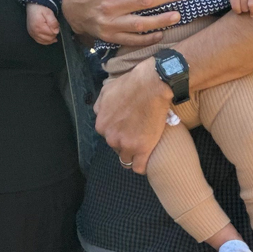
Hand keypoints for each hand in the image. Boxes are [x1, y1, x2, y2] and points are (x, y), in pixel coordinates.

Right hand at [26, 3, 59, 43]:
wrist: (32, 6)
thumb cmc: (41, 8)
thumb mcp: (49, 12)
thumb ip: (53, 22)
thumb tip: (56, 31)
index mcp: (39, 26)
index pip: (51, 34)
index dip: (56, 30)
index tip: (56, 25)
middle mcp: (34, 31)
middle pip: (48, 39)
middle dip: (54, 35)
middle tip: (54, 28)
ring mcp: (32, 33)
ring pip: (44, 41)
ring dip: (50, 39)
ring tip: (53, 32)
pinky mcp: (31, 34)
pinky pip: (39, 41)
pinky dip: (45, 41)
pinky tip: (49, 38)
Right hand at [60, 0, 185, 46]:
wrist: (70, 10)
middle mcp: (111, 5)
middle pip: (145, 1)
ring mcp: (111, 23)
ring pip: (141, 23)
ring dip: (162, 20)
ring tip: (178, 16)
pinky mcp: (110, 37)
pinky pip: (131, 40)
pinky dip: (147, 39)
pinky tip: (161, 34)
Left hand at [94, 59, 173, 173]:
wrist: (152, 85)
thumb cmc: (131, 84)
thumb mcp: (107, 91)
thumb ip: (100, 106)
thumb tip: (101, 113)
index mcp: (101, 125)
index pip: (108, 137)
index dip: (120, 133)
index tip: (129, 129)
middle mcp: (111, 137)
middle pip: (117, 148)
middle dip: (126, 142)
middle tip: (139, 133)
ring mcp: (126, 144)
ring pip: (127, 158)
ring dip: (134, 153)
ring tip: (144, 146)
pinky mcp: (142, 149)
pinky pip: (138, 167)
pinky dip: (142, 165)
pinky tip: (146, 160)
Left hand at [229, 0, 252, 19]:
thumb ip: (234, 1)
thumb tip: (239, 15)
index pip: (235, 7)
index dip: (238, 11)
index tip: (240, 9)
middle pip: (244, 8)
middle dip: (245, 10)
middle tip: (246, 8)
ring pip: (252, 6)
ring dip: (252, 12)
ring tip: (252, 15)